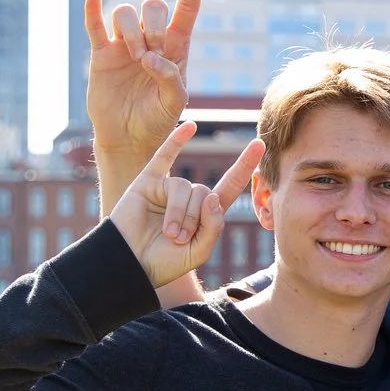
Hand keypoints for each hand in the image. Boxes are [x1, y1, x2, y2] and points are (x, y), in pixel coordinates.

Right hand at [86, 0, 205, 163]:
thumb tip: (150, 58)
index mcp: (175, 48)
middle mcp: (150, 40)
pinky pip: (94, 25)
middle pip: (153, 6)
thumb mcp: (174, 103)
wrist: (128, 138)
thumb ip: (171, 79)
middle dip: (153, 25)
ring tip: (134, 58)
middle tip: (151, 55)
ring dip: (130, 31)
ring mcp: (124, 44)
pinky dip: (93, 10)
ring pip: (124, 12)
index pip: (186, 10)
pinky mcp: (101, 54)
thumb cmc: (157, 120)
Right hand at [109, 122, 263, 289]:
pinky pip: (164, 157)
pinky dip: (177, 141)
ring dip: (179, 213)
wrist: (129, 264)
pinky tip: (191, 126)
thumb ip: (213, 226)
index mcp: (205, 213)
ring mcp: (168, 188)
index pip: (229, 185)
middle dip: (193, 219)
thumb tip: (213, 195)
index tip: (260, 145)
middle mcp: (189, 197)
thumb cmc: (164, 262)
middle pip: (204, 193)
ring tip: (169, 233)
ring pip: (185, 187)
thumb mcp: (199, 251)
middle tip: (178, 240)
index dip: (244, 166)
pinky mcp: (147, 182)